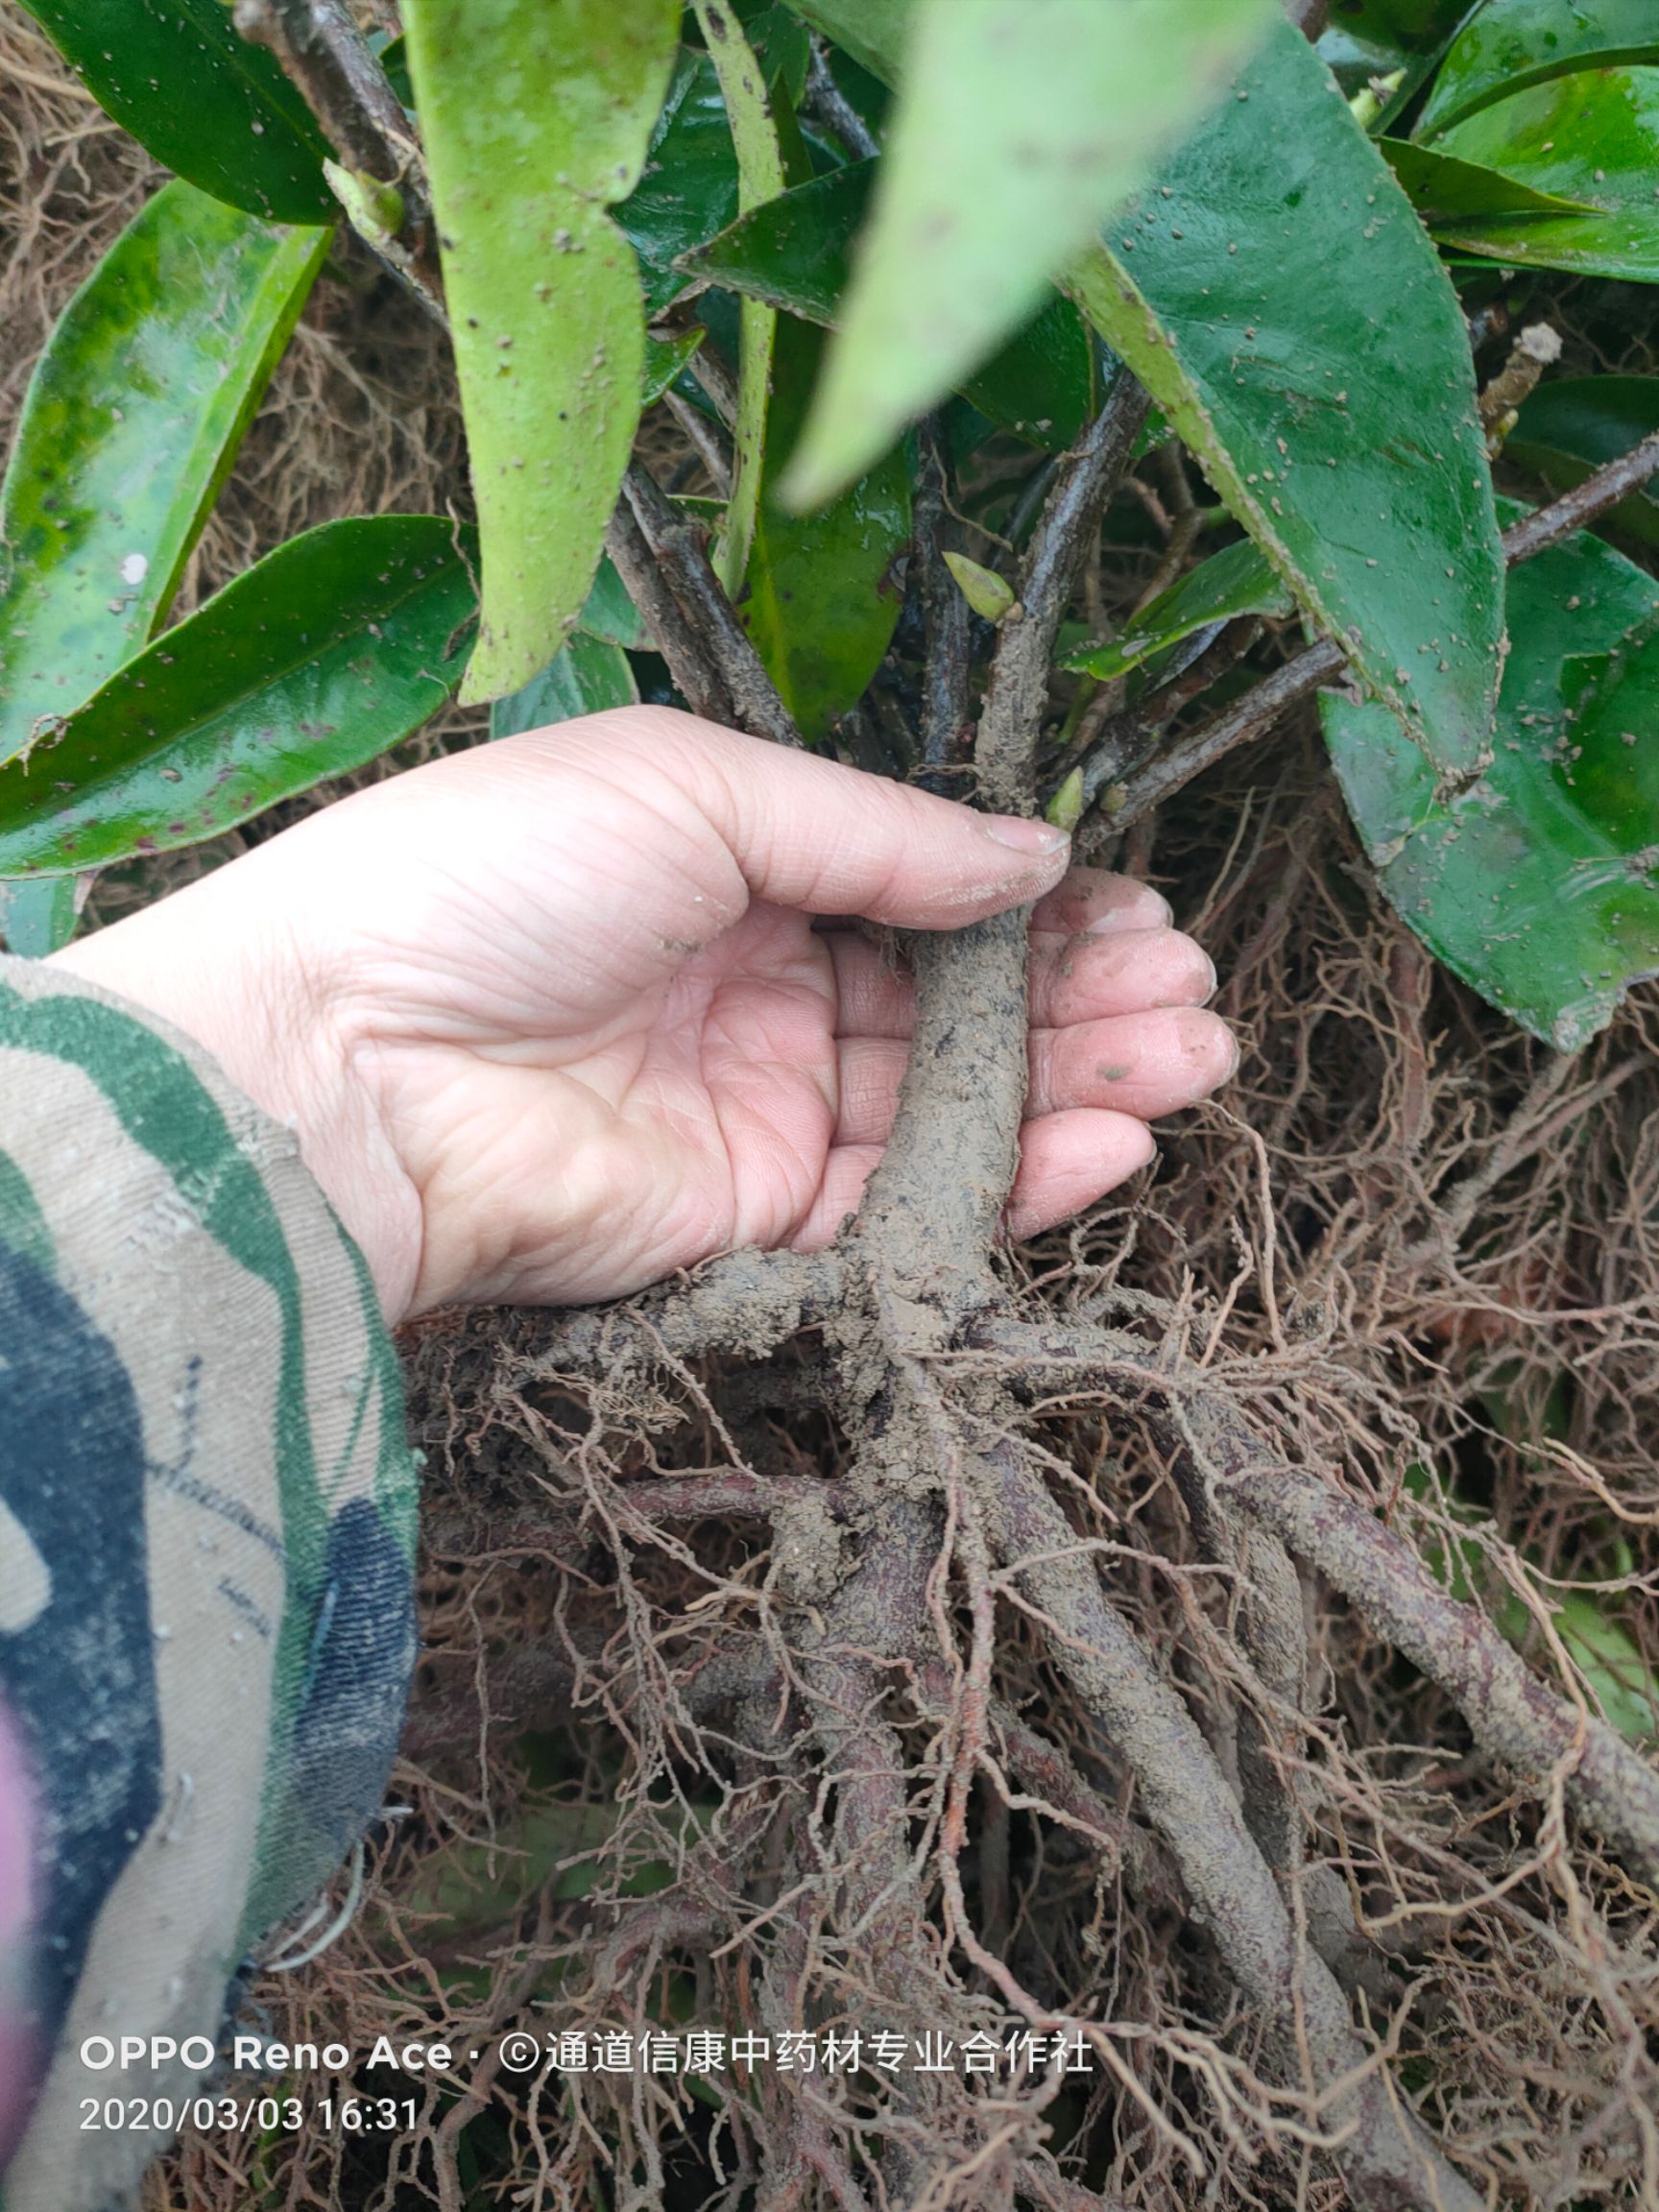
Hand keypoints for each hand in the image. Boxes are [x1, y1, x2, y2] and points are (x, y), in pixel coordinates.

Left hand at [52, 709, 1233, 1320]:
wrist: (347, 1061)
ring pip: (950, 1100)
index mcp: (732, 860)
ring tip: (1196, 1058)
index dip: (1031, 896)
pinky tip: (1115, 1143)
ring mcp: (757, 1104)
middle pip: (953, 995)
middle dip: (1081, 992)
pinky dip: (1015, 1177)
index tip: (1134, 899)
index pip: (918, 883)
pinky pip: (906, 1199)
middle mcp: (755, 982)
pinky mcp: (752, 1217)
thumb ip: (877, 832)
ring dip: (1078, 1082)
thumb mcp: (695, 786)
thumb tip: (1033, 855)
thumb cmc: (495, 878)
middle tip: (1193, 989)